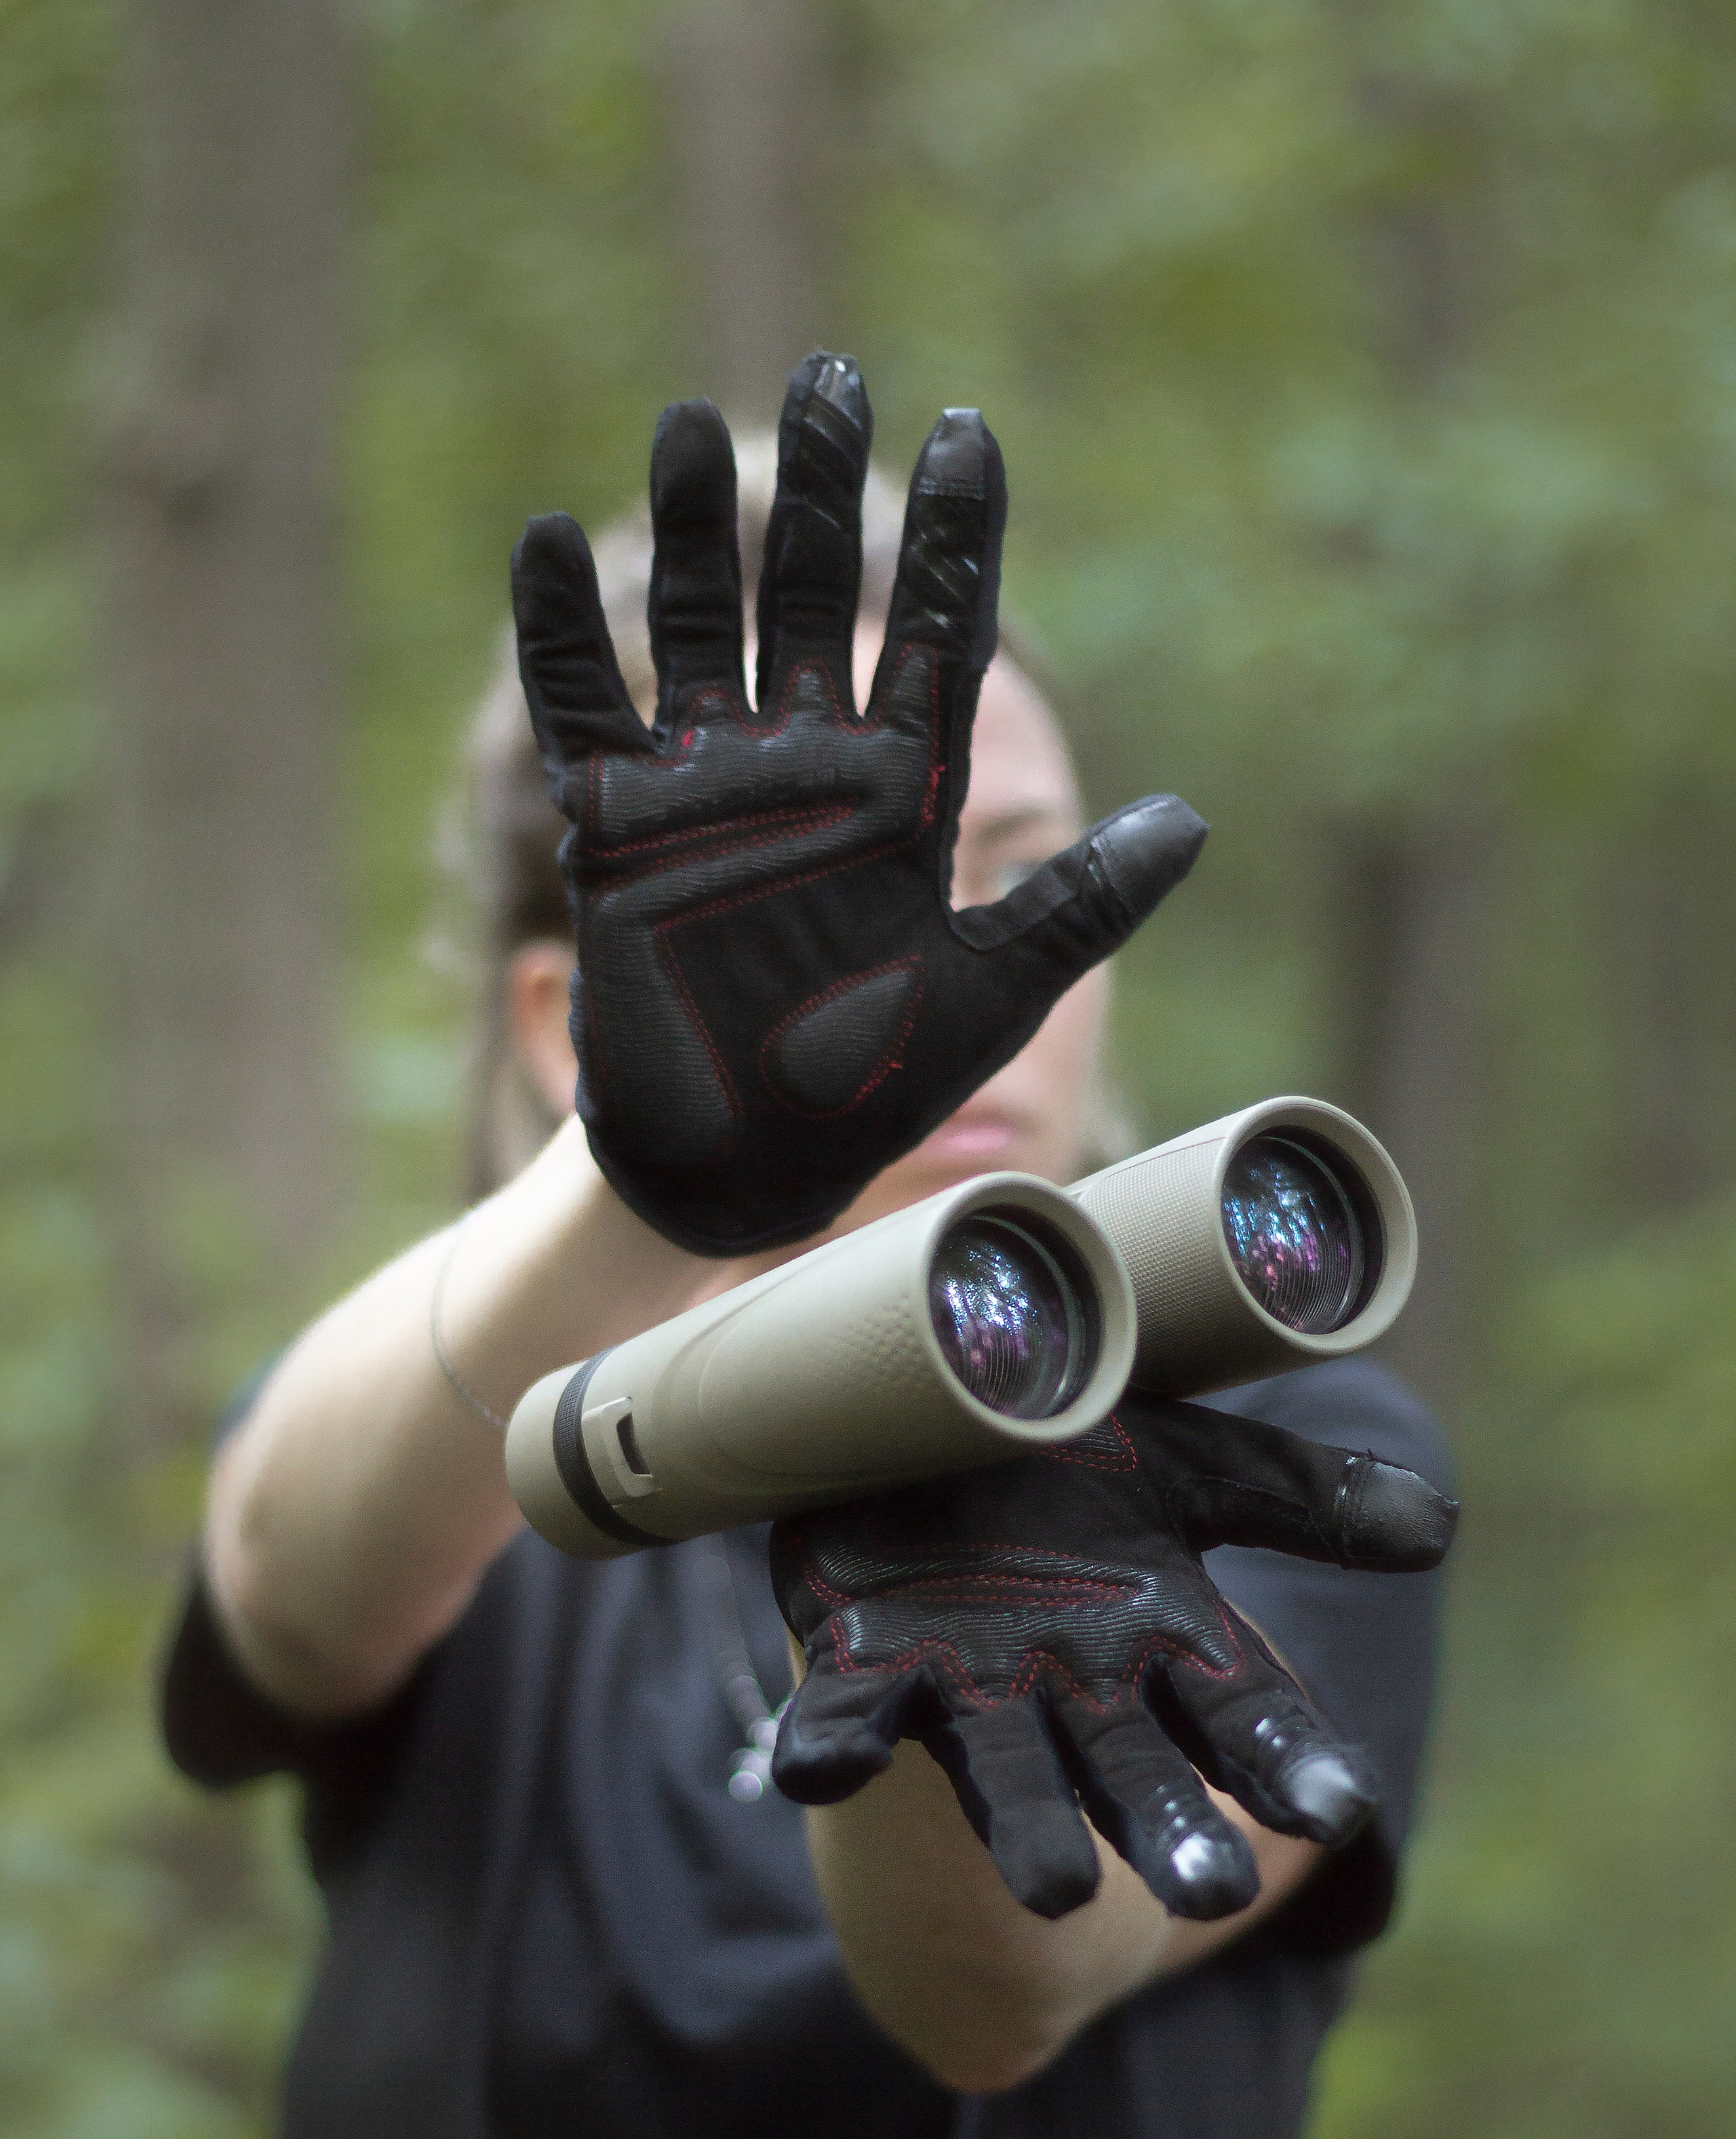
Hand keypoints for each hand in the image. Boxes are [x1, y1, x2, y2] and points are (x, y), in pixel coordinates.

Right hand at [511, 352, 1205, 1255]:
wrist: (751, 1167)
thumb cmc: (873, 1086)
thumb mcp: (994, 997)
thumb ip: (1079, 904)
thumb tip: (1192, 819)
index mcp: (902, 796)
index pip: (935, 635)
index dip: (952, 538)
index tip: (968, 431)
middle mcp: (806, 769)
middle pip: (816, 600)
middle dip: (823, 494)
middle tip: (830, 375)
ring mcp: (708, 792)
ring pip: (702, 630)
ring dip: (694, 534)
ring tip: (689, 423)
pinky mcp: (618, 833)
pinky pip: (580, 714)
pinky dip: (555, 638)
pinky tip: (538, 544)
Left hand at [769, 1398, 1456, 1920]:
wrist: (920, 1448)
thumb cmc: (1066, 1469)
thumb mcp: (1188, 1464)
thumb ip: (1300, 1496)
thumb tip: (1440, 1525)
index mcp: (1163, 1643)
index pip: (1244, 1718)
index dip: (1286, 1764)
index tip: (1336, 1811)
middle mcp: (1072, 1685)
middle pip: (1134, 1773)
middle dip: (1168, 1832)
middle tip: (1209, 1894)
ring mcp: (967, 1683)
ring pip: (1004, 1773)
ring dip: (1028, 1830)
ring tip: (1051, 1888)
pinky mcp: (865, 1661)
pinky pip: (845, 1720)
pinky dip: (832, 1749)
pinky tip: (824, 1769)